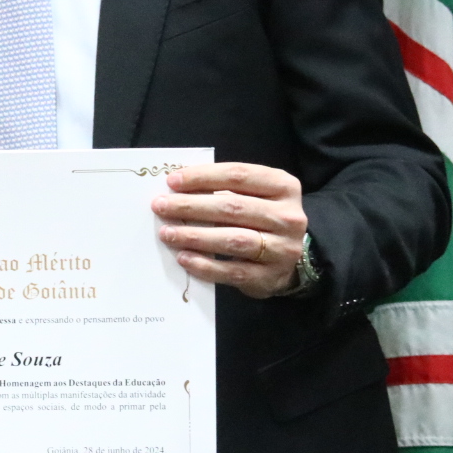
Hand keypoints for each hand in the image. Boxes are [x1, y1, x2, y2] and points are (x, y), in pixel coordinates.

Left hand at [153, 162, 307, 298]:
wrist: (291, 262)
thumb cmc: (262, 220)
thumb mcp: (255, 197)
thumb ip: (225, 190)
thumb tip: (177, 189)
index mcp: (283, 186)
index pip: (239, 175)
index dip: (203, 177)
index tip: (172, 181)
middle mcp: (288, 216)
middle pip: (234, 207)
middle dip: (192, 206)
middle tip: (161, 206)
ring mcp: (282, 249)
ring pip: (233, 239)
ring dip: (195, 235)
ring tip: (167, 233)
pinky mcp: (270, 277)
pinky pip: (233, 270)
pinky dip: (205, 265)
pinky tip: (184, 258)